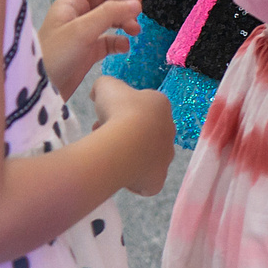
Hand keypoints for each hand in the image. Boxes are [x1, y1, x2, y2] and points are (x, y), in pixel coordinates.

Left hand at [41, 0, 141, 97]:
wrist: (40, 91)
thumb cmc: (56, 55)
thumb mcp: (82, 30)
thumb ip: (110, 13)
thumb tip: (136, 3)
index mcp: (71, 4)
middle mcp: (77, 16)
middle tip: (140, 4)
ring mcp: (83, 34)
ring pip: (109, 17)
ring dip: (125, 19)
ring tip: (135, 29)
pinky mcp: (87, 52)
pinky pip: (108, 39)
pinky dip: (119, 40)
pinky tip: (124, 46)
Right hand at [89, 74, 175, 194]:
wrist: (126, 141)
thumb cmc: (119, 111)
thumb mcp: (107, 87)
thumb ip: (104, 85)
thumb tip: (99, 92)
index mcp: (161, 106)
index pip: (141, 110)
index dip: (119, 114)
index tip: (103, 119)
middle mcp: (168, 131)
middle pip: (144, 134)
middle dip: (123, 134)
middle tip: (102, 136)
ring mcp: (165, 156)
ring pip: (146, 157)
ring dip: (126, 156)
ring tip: (104, 156)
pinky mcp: (157, 179)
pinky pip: (147, 182)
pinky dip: (134, 181)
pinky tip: (118, 175)